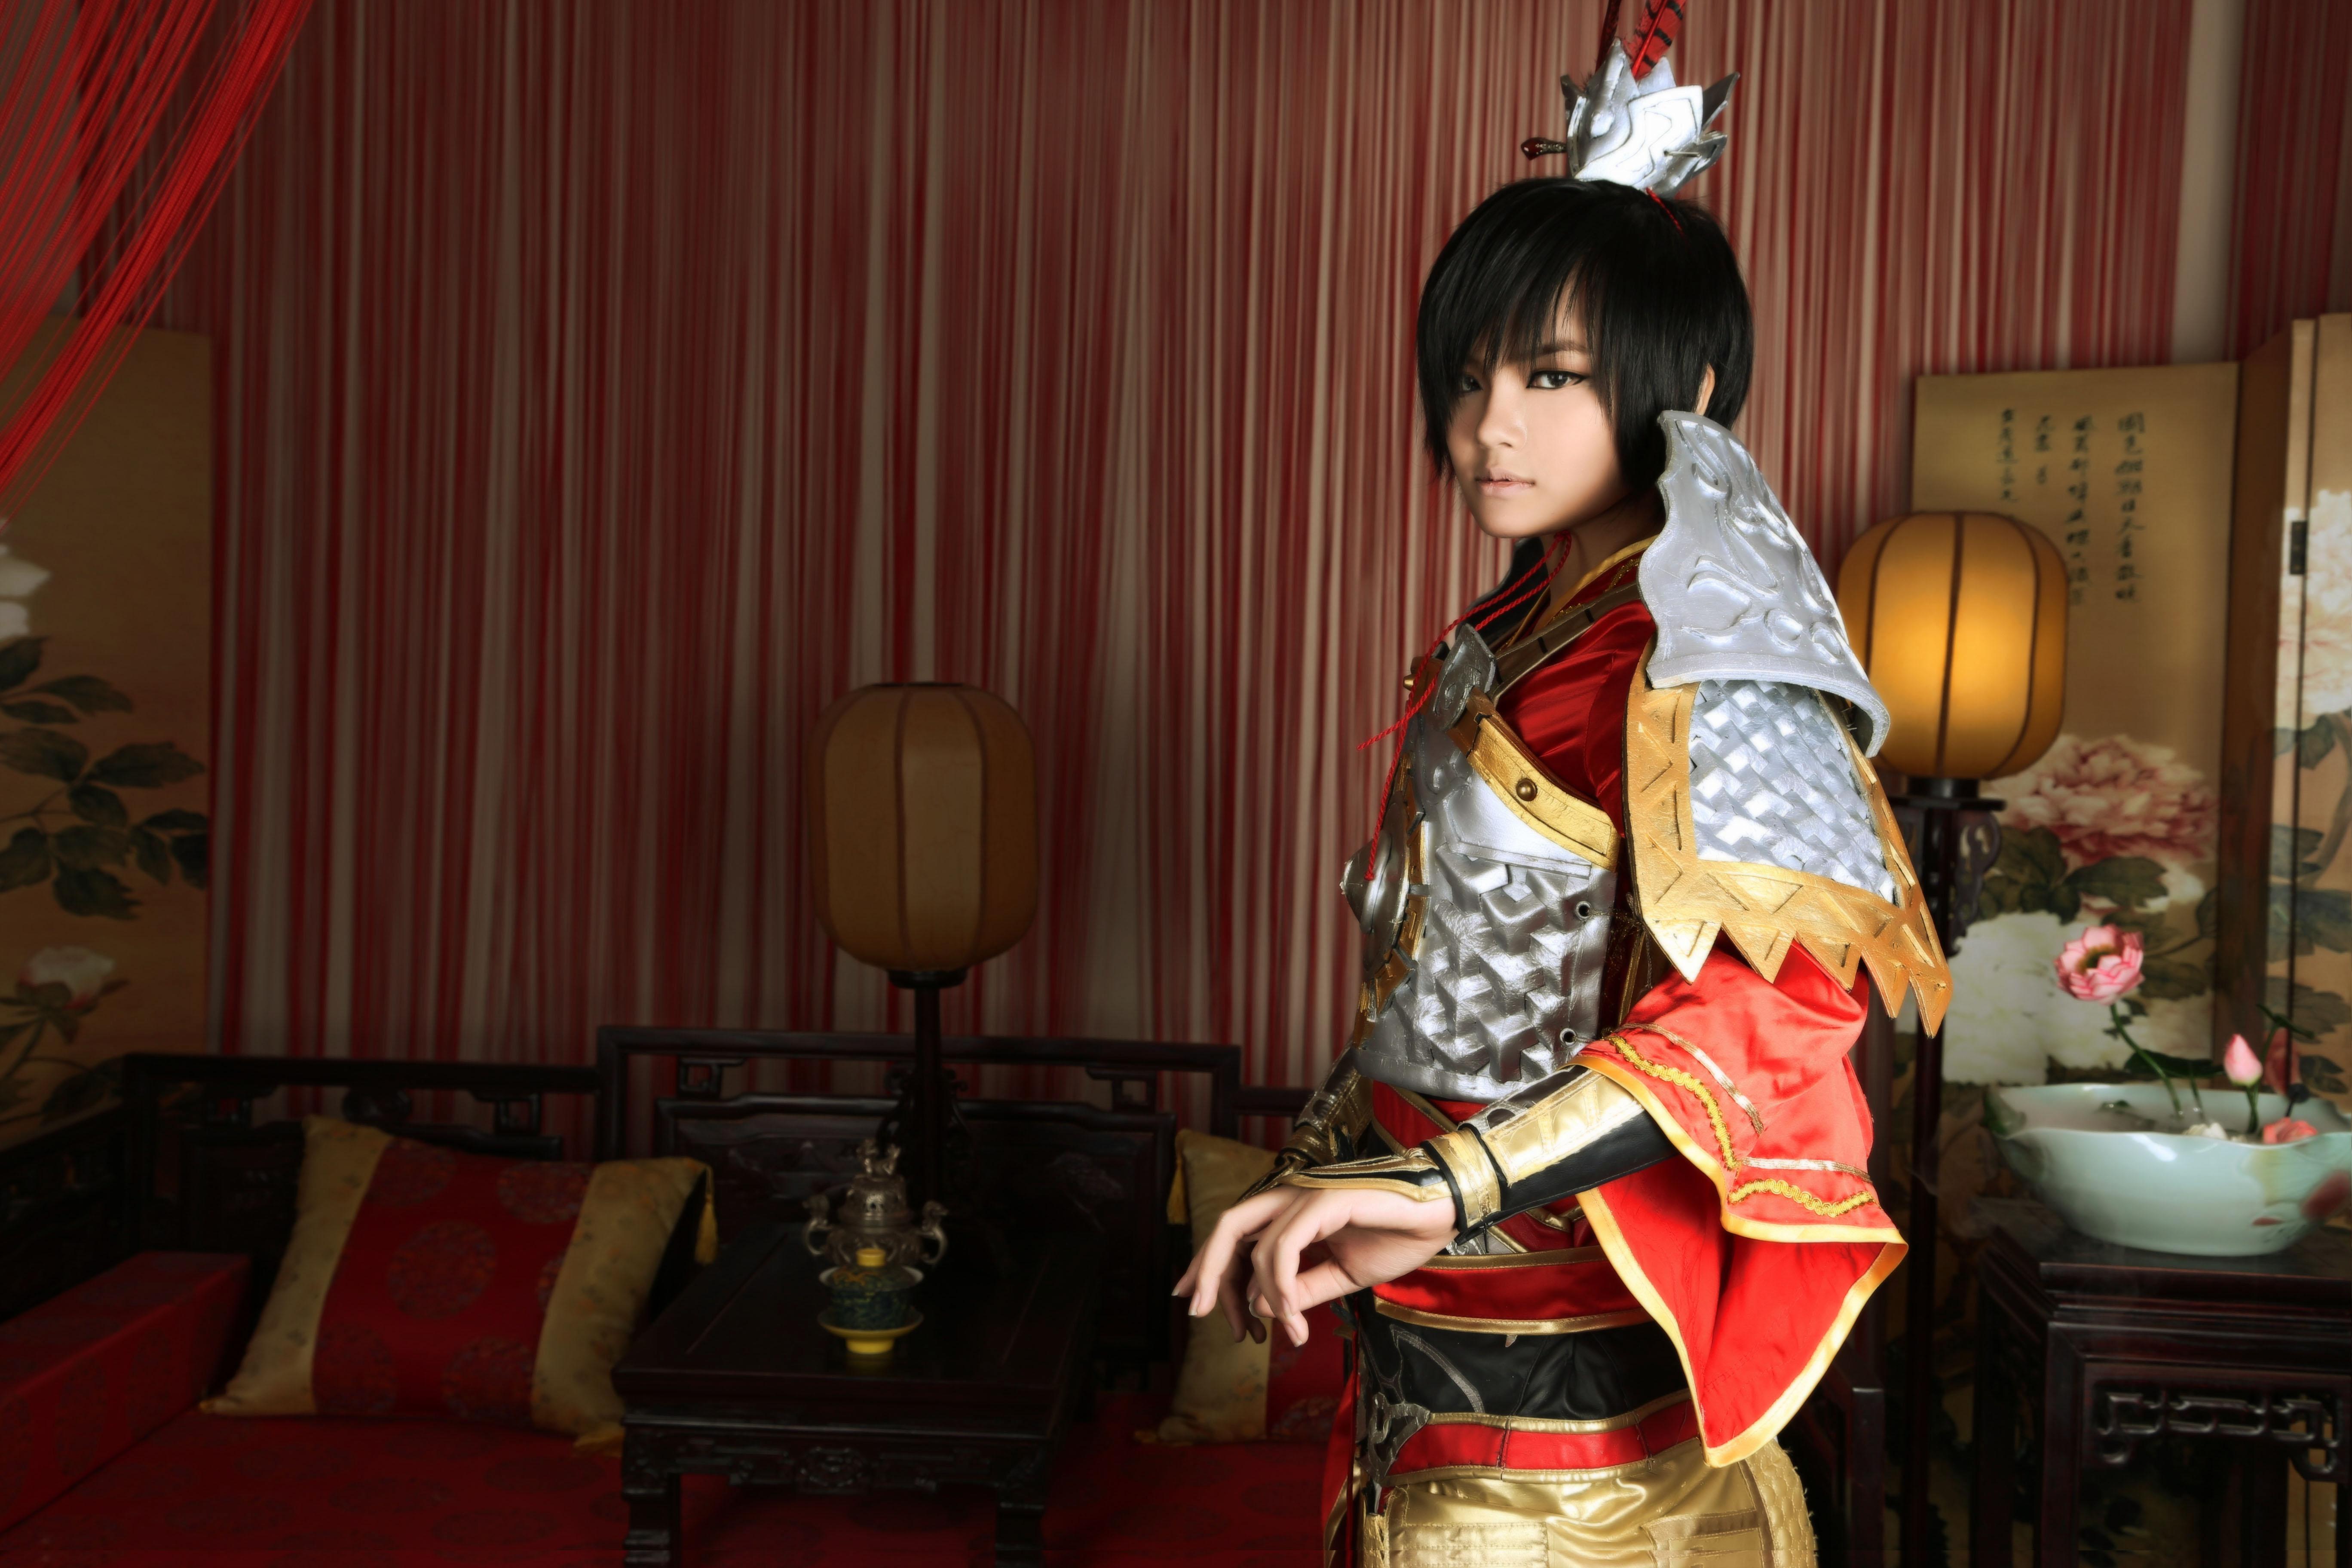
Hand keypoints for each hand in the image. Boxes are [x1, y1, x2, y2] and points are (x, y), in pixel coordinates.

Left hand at [1174, 1183, 1456, 1347]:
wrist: (1439, 1216)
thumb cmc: (1394, 1237)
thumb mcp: (1340, 1276)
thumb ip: (1300, 1289)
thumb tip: (1259, 1308)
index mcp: (1291, 1213)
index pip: (1235, 1236)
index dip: (1208, 1267)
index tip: (1194, 1302)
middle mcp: (1291, 1198)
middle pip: (1228, 1227)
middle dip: (1206, 1269)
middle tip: (1197, 1311)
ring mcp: (1305, 1196)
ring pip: (1253, 1241)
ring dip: (1259, 1294)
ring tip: (1279, 1331)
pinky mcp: (1322, 1201)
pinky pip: (1284, 1247)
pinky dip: (1280, 1285)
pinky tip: (1291, 1316)